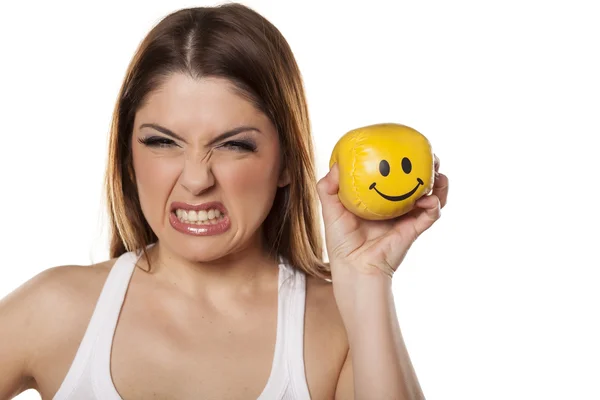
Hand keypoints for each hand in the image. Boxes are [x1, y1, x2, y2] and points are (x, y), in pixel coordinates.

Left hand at [316, 155, 448, 278]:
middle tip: (431, 156)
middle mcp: (396, 206)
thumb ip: (328, 187)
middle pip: (418, 182)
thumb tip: (337, 164)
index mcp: (379, 198)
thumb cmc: (341, 240)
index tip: (405, 144)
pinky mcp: (414, 229)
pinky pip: (430, 215)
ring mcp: (407, 217)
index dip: (402, 160)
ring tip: (439, 174)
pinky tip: (429, 199)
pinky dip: (434, 205)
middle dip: (429, 167)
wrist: (354, 267)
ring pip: (432, 197)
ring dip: (440, 185)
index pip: (394, 174)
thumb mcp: (330, 209)